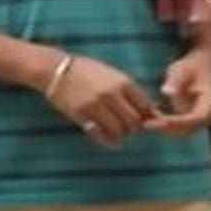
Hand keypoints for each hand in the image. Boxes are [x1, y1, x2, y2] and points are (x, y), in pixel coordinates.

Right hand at [43, 54, 158, 148]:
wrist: (57, 69)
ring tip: (116, 130)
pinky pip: (101, 135)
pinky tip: (108, 138)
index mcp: (123, 82)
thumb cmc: (89, 72)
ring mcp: (96, 105)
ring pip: (119, 131)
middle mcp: (111, 94)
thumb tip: (153, 110)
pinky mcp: (81, 116)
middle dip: (134, 128)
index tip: (141, 118)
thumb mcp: (114, 76)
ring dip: (120, 134)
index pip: (145, 106)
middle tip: (127, 127)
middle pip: (134, 122)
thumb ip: (132, 92)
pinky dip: (108, 141)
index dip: (146, 116)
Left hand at [143, 49, 210, 137]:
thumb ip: (176, 80)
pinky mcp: (194, 121)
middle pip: (190, 128)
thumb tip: (166, 92)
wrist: (198, 67)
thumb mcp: (182, 70)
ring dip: (165, 129)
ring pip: (184, 131)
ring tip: (146, 122)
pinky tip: (151, 120)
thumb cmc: (190, 66)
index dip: (179, 121)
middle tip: (147, 124)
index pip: (197, 118)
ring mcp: (203, 120)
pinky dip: (166, 125)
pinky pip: (180, 128)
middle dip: (168, 128)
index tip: (161, 120)